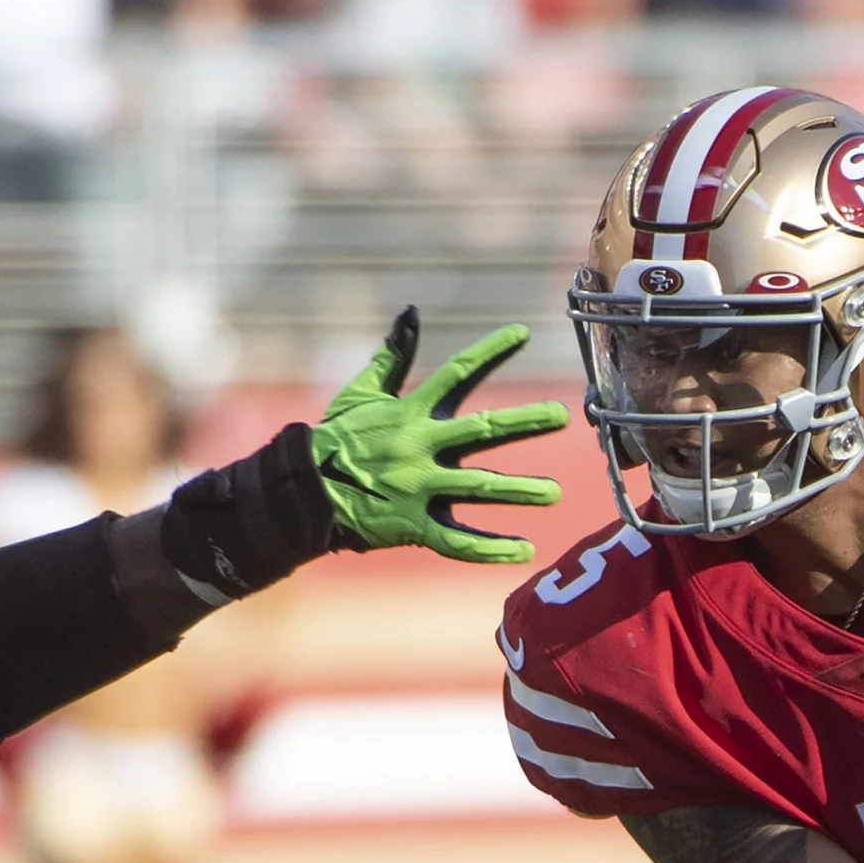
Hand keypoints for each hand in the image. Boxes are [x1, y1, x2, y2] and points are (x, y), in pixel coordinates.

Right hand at [312, 308, 567, 564]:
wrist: (301, 491)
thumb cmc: (336, 439)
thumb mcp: (361, 392)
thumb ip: (392, 356)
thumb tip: (411, 312)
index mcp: (411, 413)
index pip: (457, 374)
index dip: (489, 351)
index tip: (522, 333)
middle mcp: (421, 447)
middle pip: (482, 431)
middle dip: (524, 422)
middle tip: (562, 415)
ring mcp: (418, 488)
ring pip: (478, 489)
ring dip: (518, 491)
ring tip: (554, 493)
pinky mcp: (412, 525)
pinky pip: (456, 540)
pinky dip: (490, 548)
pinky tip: (524, 550)